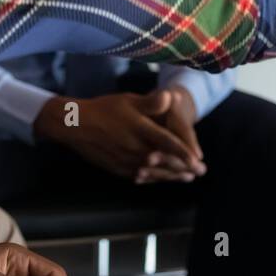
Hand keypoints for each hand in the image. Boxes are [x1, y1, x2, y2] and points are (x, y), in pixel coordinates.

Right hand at [33, 92, 205, 180]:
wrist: (75, 125)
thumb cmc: (105, 109)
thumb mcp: (129, 100)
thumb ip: (151, 102)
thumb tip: (171, 96)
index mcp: (140, 130)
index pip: (168, 144)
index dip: (184, 153)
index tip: (198, 160)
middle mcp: (134, 148)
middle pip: (165, 162)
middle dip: (184, 168)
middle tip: (201, 171)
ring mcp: (126, 161)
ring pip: (154, 172)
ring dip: (172, 176)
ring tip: (188, 177)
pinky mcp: (117, 168)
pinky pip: (140, 177)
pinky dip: (154, 179)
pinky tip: (162, 179)